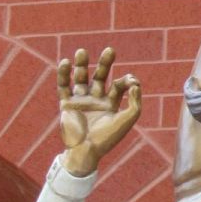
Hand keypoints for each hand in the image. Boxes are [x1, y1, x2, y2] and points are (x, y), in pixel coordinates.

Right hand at [57, 47, 140, 176]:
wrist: (86, 151)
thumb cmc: (108, 138)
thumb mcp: (126, 120)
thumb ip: (135, 103)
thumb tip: (136, 84)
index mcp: (111, 104)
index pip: (119, 85)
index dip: (126, 80)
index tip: (131, 80)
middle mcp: (96, 99)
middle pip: (100, 76)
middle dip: (104, 63)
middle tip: (110, 50)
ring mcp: (81, 101)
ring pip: (81, 78)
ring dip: (81, 65)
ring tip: (82, 52)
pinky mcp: (67, 104)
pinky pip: (63, 86)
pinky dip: (63, 75)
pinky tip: (66, 62)